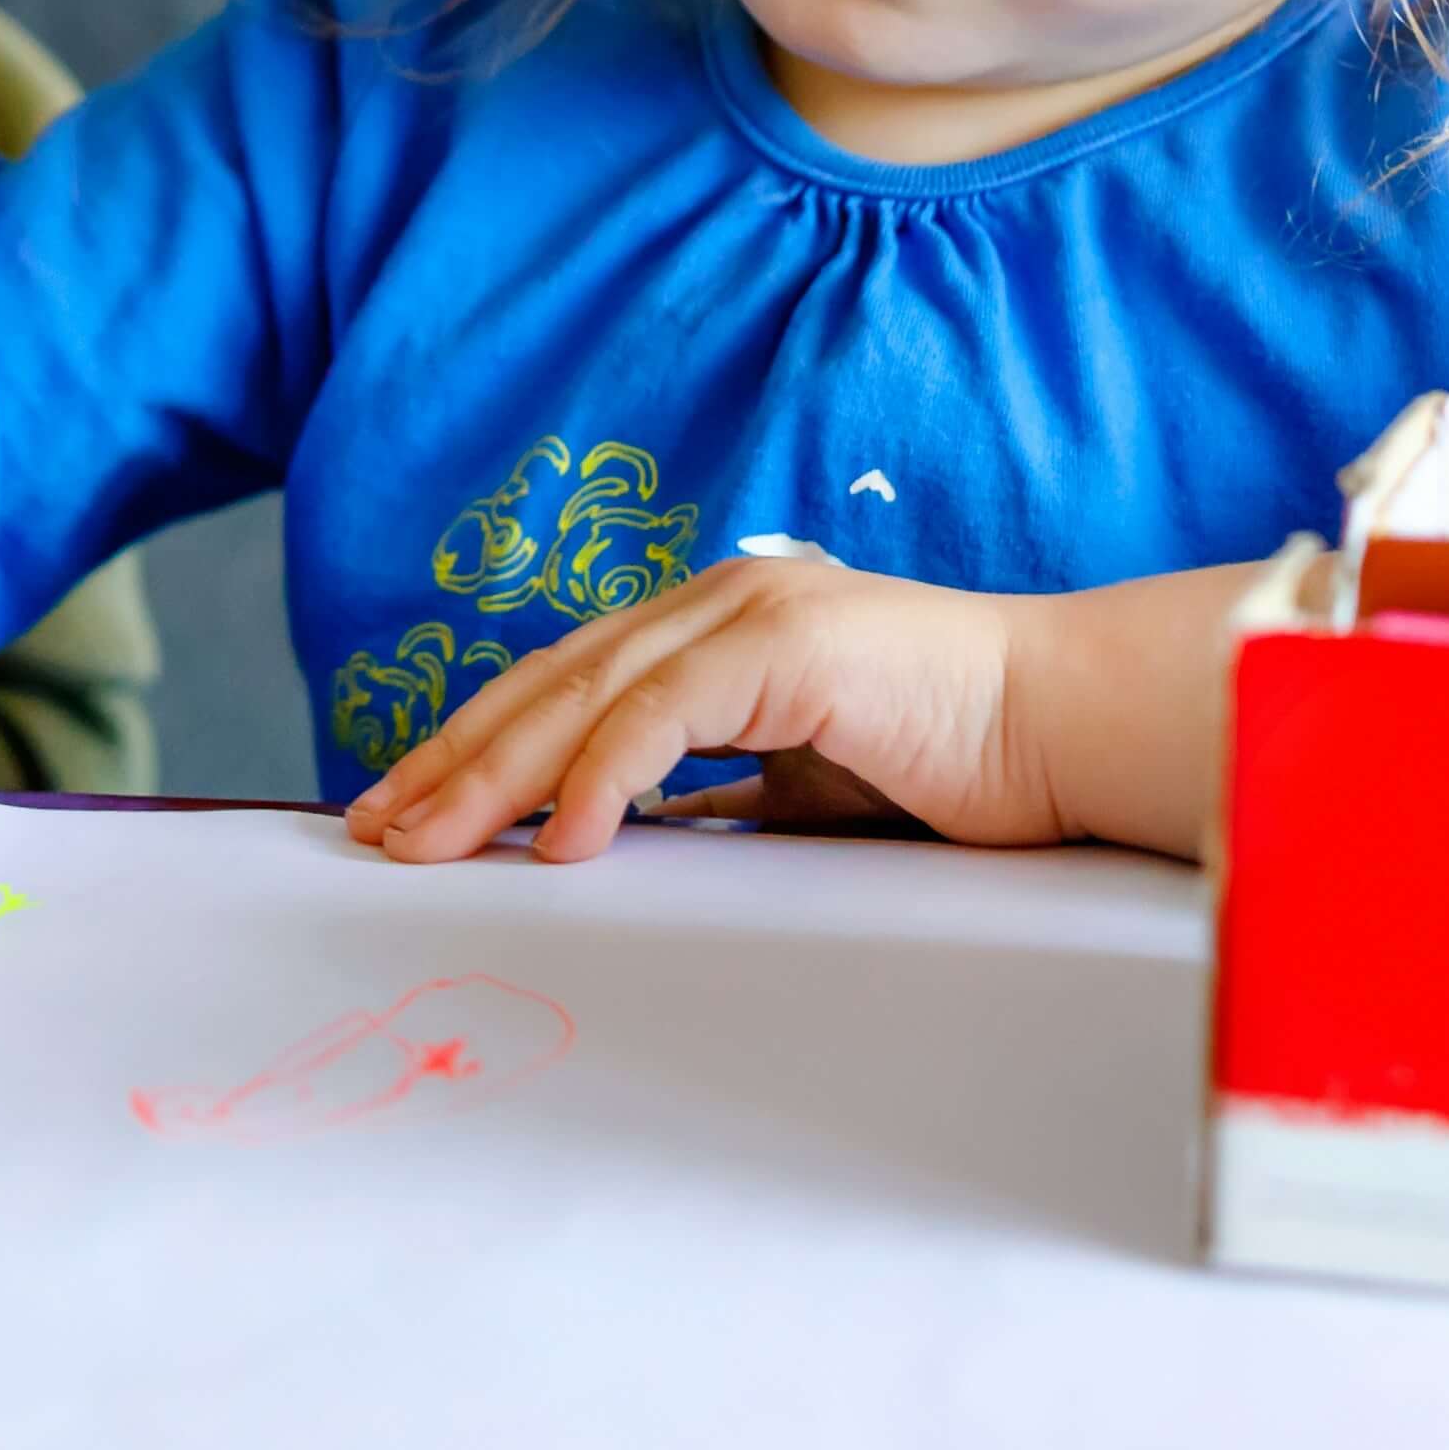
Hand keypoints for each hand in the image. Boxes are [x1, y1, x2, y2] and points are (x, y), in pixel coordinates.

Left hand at [340, 554, 1253, 865]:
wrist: (1072, 732)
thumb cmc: (954, 769)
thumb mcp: (798, 788)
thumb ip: (711, 798)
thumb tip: (616, 845)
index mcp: (713, 629)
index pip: (562, 686)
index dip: (475, 745)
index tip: (406, 812)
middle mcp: (717, 603)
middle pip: (548, 683)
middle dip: (452, 760)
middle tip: (376, 832)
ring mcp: (751, 611)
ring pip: (586, 697)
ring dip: (495, 777)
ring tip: (431, 846)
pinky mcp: (790, 644)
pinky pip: (666, 718)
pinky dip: (602, 780)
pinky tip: (558, 844)